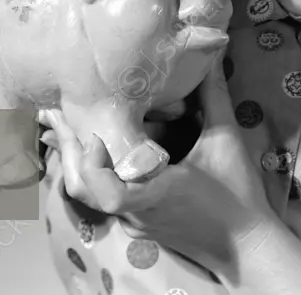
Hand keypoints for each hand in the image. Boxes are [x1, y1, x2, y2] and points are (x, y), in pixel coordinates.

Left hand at [44, 53, 277, 279]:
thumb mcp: (226, 141)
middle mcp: (137, 212)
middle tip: (54, 112)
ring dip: (75, 160)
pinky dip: (90, 172)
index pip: (109, 193)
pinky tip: (89, 148)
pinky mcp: (138, 224)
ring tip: (63, 126)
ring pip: (89, 195)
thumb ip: (213, 96)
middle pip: (84, 190)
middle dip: (67, 148)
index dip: (92, 165)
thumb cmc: (238, 197)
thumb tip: (211, 53)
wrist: (246, 249)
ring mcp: (135, 222)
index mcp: (156, 193)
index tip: (94, 135)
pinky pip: (102, 199)